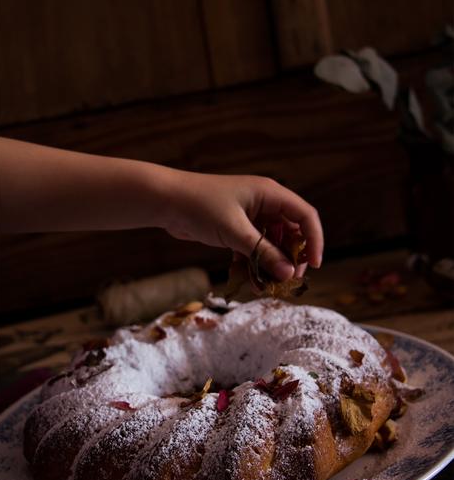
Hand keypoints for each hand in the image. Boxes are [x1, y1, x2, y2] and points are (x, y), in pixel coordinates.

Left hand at [162, 172, 323, 281]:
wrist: (165, 201)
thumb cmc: (200, 206)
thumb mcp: (234, 231)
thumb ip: (263, 253)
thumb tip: (289, 273)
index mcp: (269, 194)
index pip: (304, 215)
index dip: (314, 240)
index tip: (313, 265)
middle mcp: (264, 203)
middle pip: (291, 232)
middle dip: (291, 257)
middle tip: (288, 280)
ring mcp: (250, 216)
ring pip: (272, 244)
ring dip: (271, 264)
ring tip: (267, 286)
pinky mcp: (236, 229)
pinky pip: (254, 249)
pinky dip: (254, 264)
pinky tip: (249, 281)